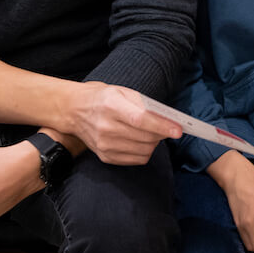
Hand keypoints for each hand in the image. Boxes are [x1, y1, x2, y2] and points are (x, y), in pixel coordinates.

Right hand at [63, 82, 181, 164]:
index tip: (178, 130)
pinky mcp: (105, 157)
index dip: (161, 126)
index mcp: (111, 106)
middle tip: (169, 128)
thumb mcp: (123, 92)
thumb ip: (145, 105)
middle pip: (144, 137)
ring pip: (143, 151)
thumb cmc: (104, 99)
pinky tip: (142, 141)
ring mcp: (104, 145)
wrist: (75, 111)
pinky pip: (136, 160)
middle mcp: (106, 127)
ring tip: (153, 133)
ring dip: (154, 143)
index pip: (140, 120)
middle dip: (162, 134)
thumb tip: (167, 119)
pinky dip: (145, 152)